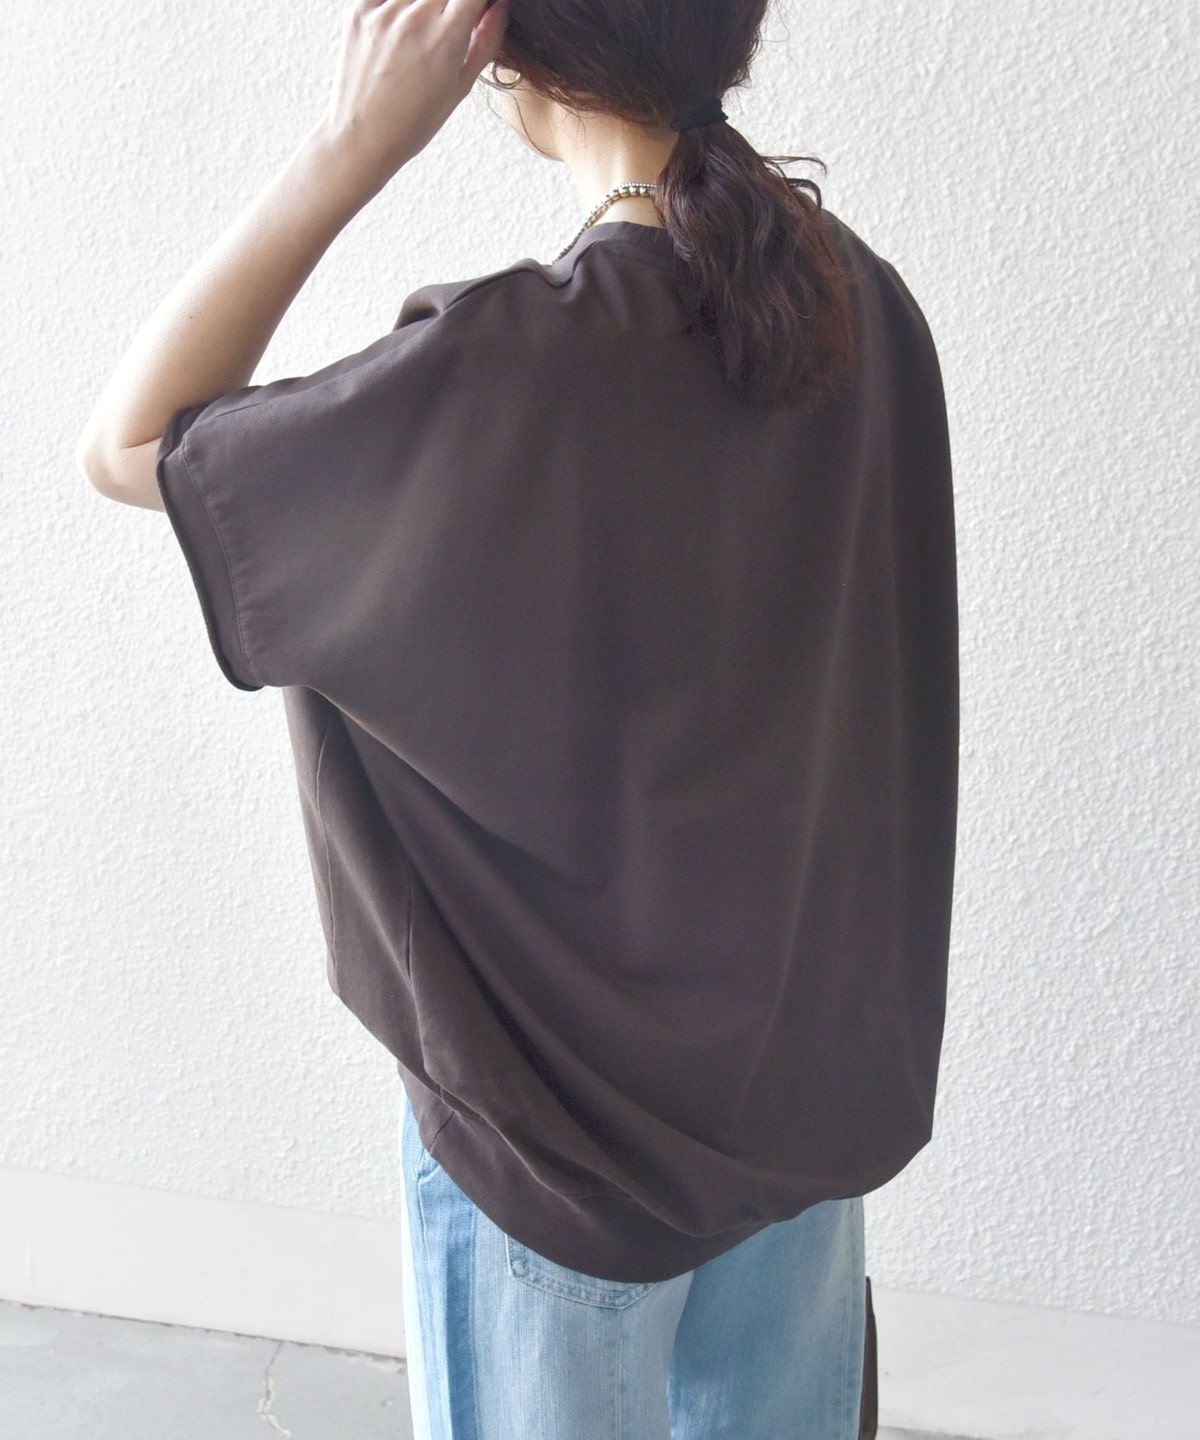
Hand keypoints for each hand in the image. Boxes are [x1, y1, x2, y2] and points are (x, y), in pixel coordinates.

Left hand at [316, 0, 508, 199]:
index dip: (480, 0)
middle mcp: (414, 18)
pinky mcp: (359, 11)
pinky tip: (399, 29)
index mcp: (445, 38)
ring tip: (420, 38)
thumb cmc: (414, 122)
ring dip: (425, 6)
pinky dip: (399, 5)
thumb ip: (485, 42)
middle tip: (448, 28)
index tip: (480, 8)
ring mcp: (384, 12)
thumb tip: (500, 6)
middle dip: (453, 4)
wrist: (362, 138)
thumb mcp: (460, 88)